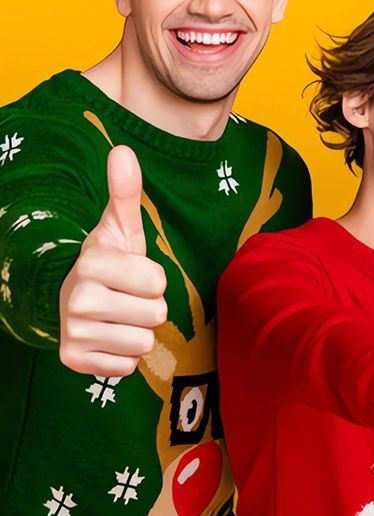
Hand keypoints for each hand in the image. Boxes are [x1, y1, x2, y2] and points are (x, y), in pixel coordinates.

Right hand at [58, 146, 167, 375]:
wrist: (76, 297)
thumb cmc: (110, 261)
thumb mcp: (121, 227)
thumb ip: (126, 192)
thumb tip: (122, 150)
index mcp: (92, 264)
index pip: (158, 283)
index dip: (154, 279)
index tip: (134, 273)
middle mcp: (77, 299)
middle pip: (155, 314)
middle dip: (149, 307)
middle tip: (127, 297)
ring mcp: (73, 332)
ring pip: (143, 342)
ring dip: (138, 331)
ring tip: (119, 316)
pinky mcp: (74, 361)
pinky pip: (127, 366)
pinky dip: (123, 354)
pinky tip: (108, 336)